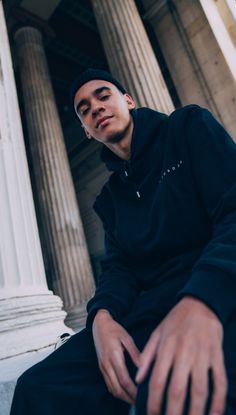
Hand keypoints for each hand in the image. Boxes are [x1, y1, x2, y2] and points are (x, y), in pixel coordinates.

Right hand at [92, 309, 139, 403]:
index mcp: (114, 356)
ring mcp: (103, 367)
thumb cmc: (115, 329)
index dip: (133, 391)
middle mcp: (107, 364)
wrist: (99, 325)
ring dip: (122, 397)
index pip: (124, 379)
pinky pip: (108, 384)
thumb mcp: (127, 338)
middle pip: (117, 388)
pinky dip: (116, 391)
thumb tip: (144, 367)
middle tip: (139, 402)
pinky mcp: (101, 367)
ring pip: (112, 388)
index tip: (142, 396)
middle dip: (128, 398)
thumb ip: (135, 353)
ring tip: (133, 400)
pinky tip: (125, 392)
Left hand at [136, 297, 226, 414]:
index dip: (154, 402)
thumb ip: (147, 355)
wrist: (200, 304)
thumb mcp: (157, 332)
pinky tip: (215, 414)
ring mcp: (203, 356)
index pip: (158, 381)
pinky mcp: (217, 356)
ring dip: (196, 412)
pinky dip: (219, 400)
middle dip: (173, 413)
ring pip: (200, 390)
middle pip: (178, 390)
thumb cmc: (176, 320)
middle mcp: (184, 353)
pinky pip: (220, 382)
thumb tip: (138, 379)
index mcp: (167, 348)